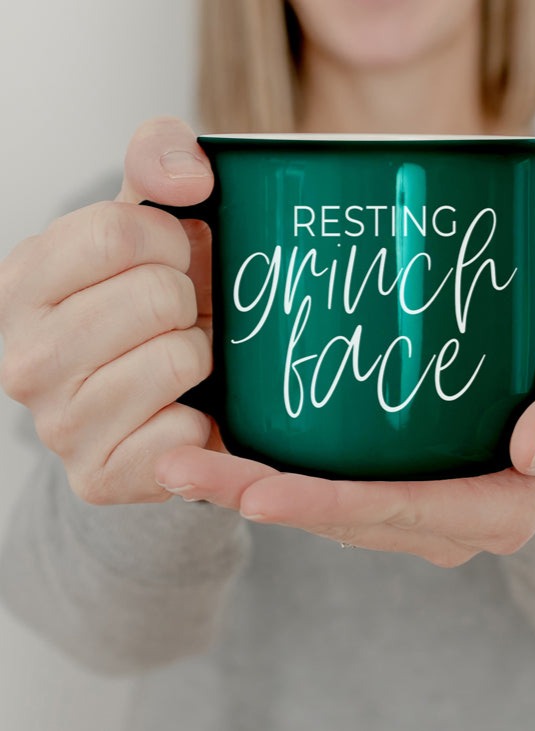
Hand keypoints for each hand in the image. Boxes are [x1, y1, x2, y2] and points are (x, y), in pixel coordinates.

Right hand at [0, 117, 216, 504]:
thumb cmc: (150, 298)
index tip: (171, 259)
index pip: (119, 232)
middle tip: (177, 318)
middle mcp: (24, 359)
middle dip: (188, 301)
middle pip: (157, 296)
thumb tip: (190, 178)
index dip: (171, 242)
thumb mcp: (147, 217)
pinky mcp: (100, 478)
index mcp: (21, 284)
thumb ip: (160, 159)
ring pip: (180, 359)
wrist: (157, 393)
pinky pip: (183, 433)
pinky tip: (180, 411)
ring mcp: (58, 426)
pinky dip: (200, 418)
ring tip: (178, 360)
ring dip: (199, 355)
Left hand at [155, 335, 534, 565]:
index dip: (323, 505)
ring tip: (180, 461)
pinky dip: (277, 473)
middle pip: (341, 516)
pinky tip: (227, 446)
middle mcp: (443, 522)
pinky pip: (330, 487)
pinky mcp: (397, 485)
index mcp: (492, 509)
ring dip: (252, 486)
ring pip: (325, 507)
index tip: (254, 489)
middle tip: (181, 470)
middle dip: (259, 496)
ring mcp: (416, 509)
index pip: (395, 512)